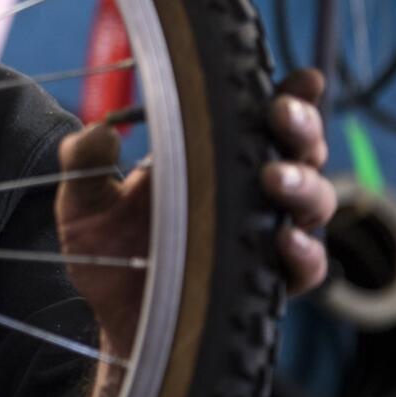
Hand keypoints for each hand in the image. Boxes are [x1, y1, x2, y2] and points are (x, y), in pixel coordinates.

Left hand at [54, 68, 336, 375]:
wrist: (114, 319)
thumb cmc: (107, 252)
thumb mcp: (83, 203)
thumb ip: (83, 163)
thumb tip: (97, 130)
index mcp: (209, 158)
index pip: (258, 117)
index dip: (289, 96)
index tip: (299, 78)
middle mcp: (245, 191)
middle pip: (299, 150)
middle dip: (300, 127)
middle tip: (280, 116)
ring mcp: (261, 235)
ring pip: (312, 201)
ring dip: (302, 183)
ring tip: (274, 176)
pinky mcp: (266, 282)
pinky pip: (305, 267)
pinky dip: (303, 252)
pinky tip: (284, 240)